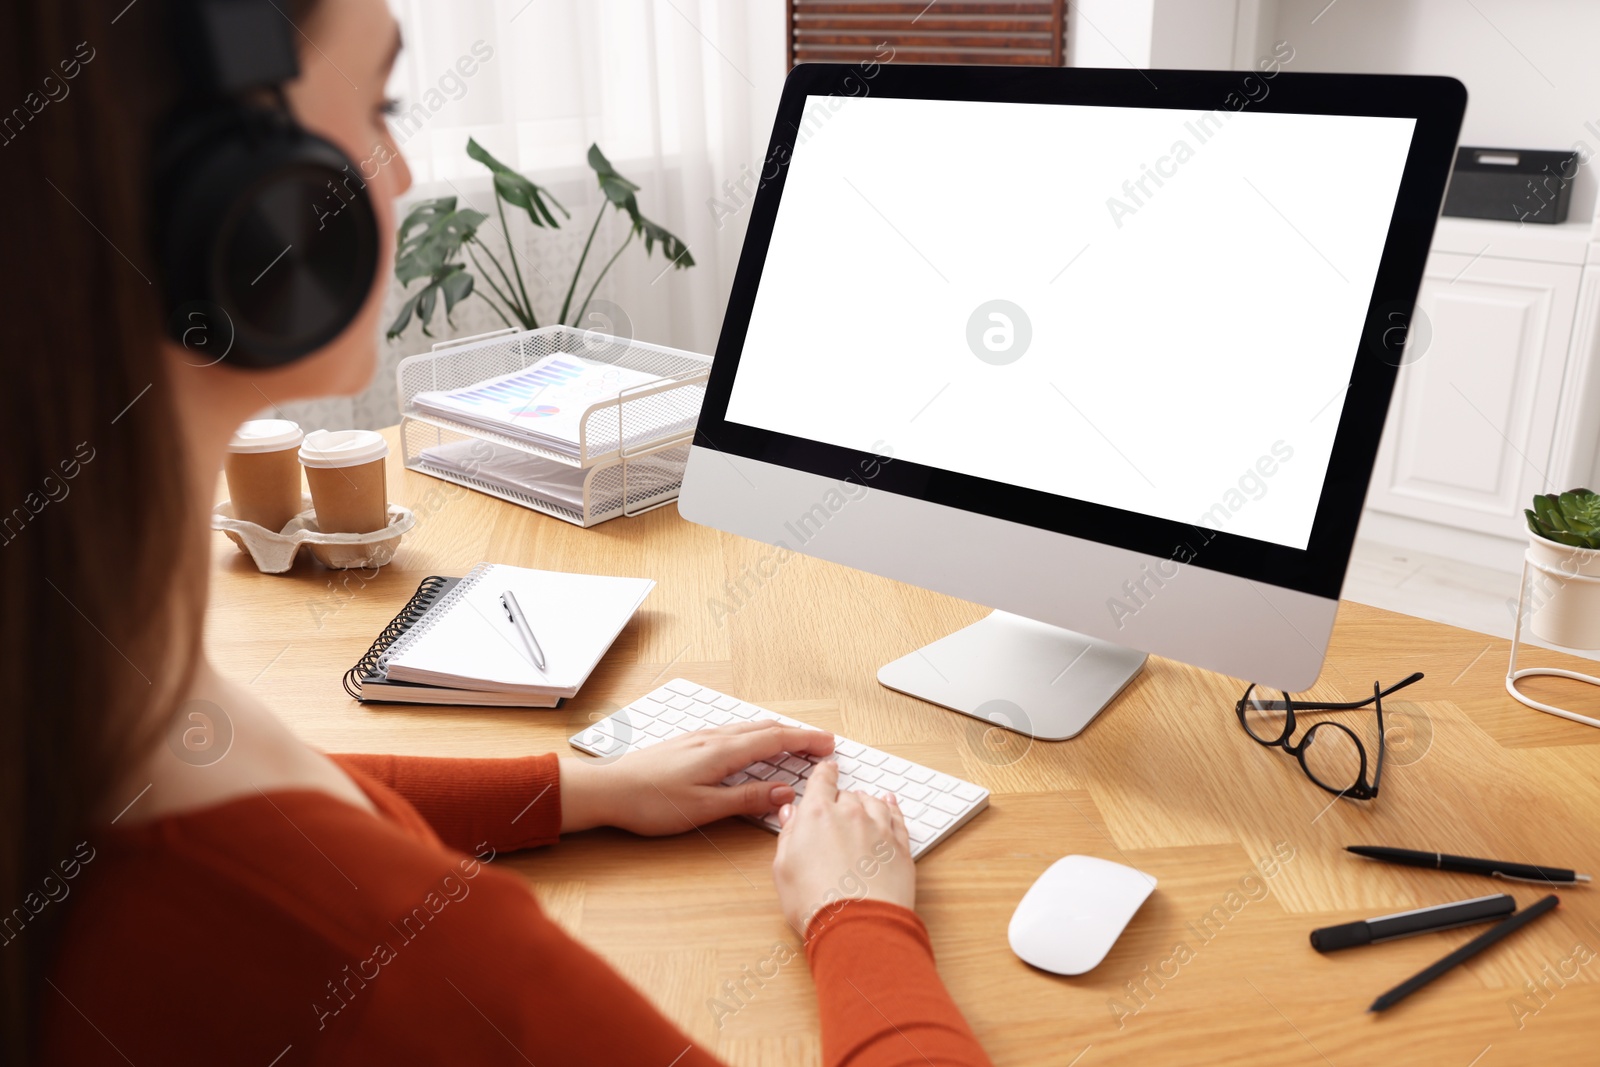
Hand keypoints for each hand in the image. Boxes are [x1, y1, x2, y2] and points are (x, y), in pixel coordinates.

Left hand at [559, 720, 835, 835]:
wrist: (608, 789)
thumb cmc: (651, 803)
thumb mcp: (704, 808)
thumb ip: (746, 799)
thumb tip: (784, 792)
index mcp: (722, 752)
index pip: (774, 740)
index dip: (805, 741)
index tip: (828, 744)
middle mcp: (712, 737)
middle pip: (764, 728)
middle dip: (795, 734)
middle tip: (820, 743)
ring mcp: (698, 737)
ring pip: (747, 727)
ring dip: (775, 731)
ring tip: (793, 741)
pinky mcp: (687, 742)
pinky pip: (731, 731)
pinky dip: (753, 734)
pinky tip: (749, 744)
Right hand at [772, 760, 913, 935]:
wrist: (857, 926)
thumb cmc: (815, 903)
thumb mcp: (783, 868)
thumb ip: (788, 835)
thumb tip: (790, 814)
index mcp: (817, 814)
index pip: (822, 780)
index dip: (823, 773)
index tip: (826, 770)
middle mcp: (850, 814)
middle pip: (846, 795)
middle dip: (839, 801)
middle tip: (834, 813)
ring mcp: (879, 829)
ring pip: (873, 803)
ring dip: (865, 802)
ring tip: (862, 805)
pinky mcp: (900, 847)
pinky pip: (897, 817)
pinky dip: (892, 808)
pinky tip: (890, 805)